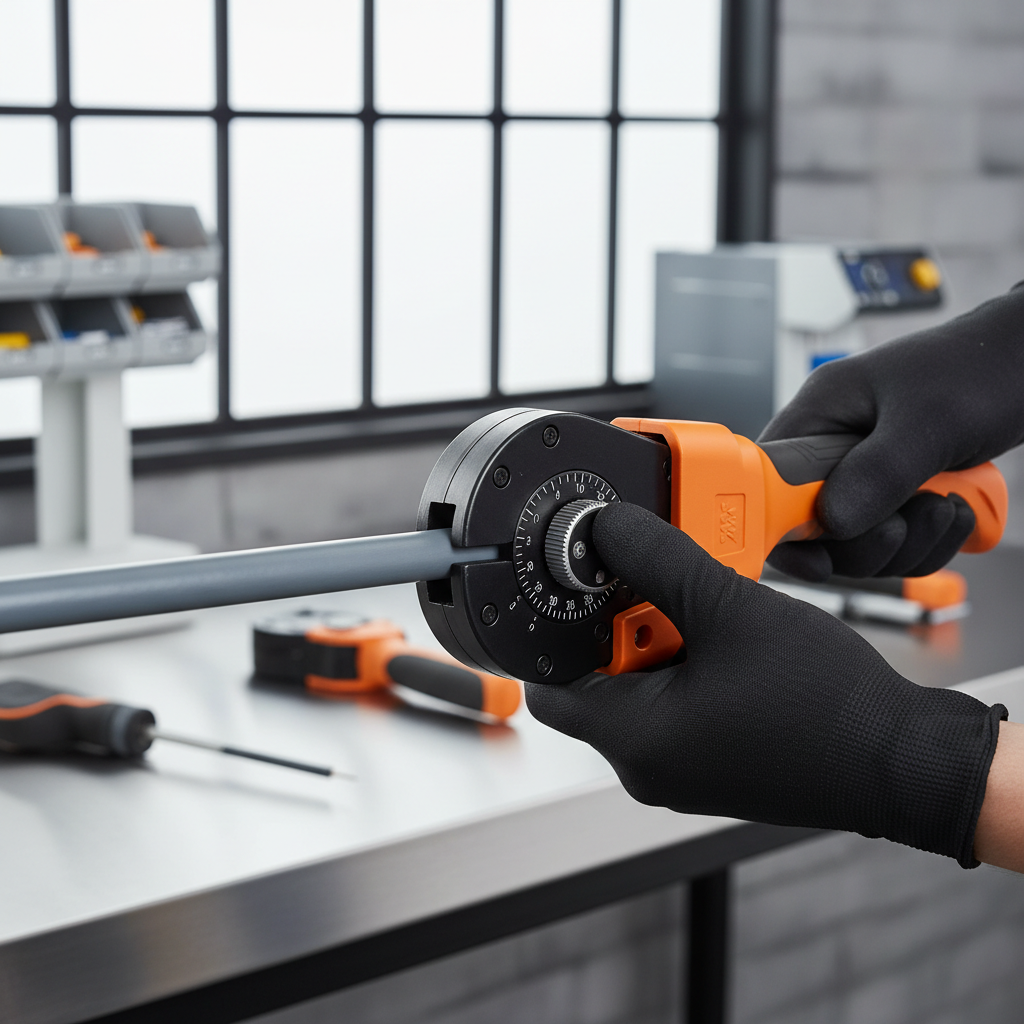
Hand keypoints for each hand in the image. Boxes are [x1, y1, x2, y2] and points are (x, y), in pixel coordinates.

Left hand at [527, 503, 1004, 866]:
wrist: (906, 760)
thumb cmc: (828, 706)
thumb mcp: (731, 609)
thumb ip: (660, 561)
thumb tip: (609, 529)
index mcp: (636, 740)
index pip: (549, 685)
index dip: (554, 631)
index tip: (577, 585)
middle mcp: (647, 763)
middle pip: (596, 677)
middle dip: (622, 622)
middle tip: (659, 582)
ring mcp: (680, 765)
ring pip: (639, 683)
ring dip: (661, 636)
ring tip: (704, 605)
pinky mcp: (711, 757)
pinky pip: (675, 699)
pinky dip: (687, 659)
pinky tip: (723, 631)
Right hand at [759, 285, 1023, 580]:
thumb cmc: (980, 369)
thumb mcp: (928, 422)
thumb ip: (878, 472)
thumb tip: (833, 522)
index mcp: (820, 415)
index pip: (766, 482)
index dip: (779, 526)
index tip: (816, 556)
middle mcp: (832, 448)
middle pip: (813, 529)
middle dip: (868, 540)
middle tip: (910, 519)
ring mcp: (863, 473)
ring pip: (857, 544)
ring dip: (909, 543)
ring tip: (946, 506)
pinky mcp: (893, 493)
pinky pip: (893, 544)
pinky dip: (927, 542)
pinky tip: (954, 510)